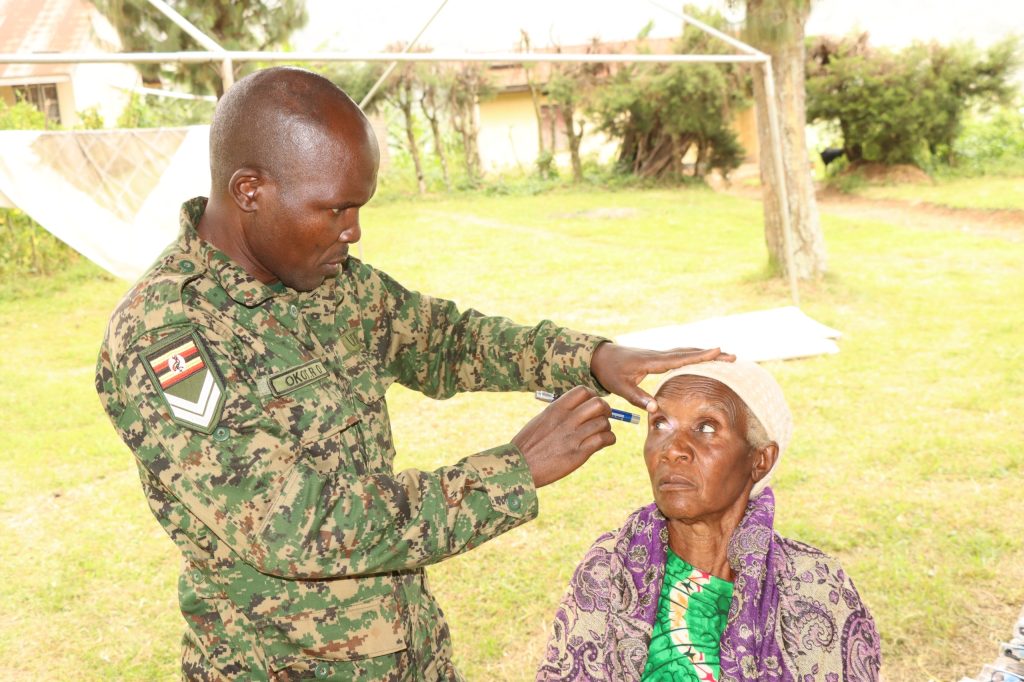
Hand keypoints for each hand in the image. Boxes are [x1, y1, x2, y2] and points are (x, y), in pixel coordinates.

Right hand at [511, 386, 614, 487]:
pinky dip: (609, 439)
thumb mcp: (540, 421)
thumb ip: (559, 413)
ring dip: (606, 427)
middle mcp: (566, 420)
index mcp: (555, 409)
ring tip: (601, 433)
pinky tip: (604, 442)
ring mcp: (573, 437)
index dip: (592, 396)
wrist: (519, 466)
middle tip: (603, 417)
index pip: (583, 391)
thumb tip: (578, 410)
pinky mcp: (578, 454)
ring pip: (603, 422)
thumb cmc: (527, 444)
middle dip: (605, 410)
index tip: (591, 405)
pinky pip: (603, 439)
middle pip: (598, 404)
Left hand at [590, 343, 735, 412]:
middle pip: (689, 353)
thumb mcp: (621, 388)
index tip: (718, 351)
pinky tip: (702, 358)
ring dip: (705, 354)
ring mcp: (659, 355)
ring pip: (686, 353)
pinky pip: (680, 355)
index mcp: (653, 362)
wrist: (601, 358)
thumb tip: (656, 409)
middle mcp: (659, 355)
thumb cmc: (611, 372)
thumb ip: (638, 397)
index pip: (680, 358)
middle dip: (711, 355)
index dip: (700, 356)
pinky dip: (694, 356)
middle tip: (733, 356)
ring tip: (724, 356)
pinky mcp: (658, 358)